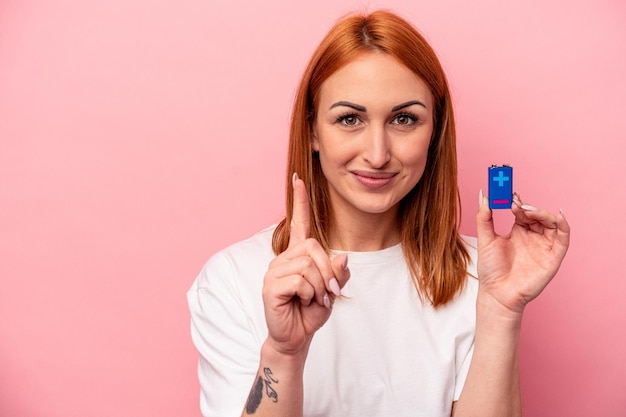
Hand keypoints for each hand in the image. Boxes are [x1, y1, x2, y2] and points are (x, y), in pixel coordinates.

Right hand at [262, 173, 349, 355]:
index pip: (298, 222)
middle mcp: (284, 258)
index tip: (298, 179)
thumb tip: (342, 257)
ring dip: (319, 286)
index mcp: (297, 255)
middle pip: (313, 247)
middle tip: (329, 291)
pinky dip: (309, 294)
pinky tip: (302, 301)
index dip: (299, 201)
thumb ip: (338, 273)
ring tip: (315, 299)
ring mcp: (275, 271)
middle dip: (328, 270)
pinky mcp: (270, 286)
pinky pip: (299, 281)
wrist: (296, 337)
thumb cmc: (311, 311)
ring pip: (308, 265)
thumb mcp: (332, 290)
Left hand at [476, 191, 569, 315]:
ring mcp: (544, 246)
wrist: (497, 293)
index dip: (518, 201)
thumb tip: (483, 194)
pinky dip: (564, 225)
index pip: (523, 210)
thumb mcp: (485, 239)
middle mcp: (533, 236)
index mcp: (518, 231)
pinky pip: (563, 238)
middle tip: (516, 204)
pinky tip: (558, 215)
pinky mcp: (553, 257)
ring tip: (528, 211)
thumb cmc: (491, 269)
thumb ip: (484, 217)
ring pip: (551, 223)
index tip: (510, 195)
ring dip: (542, 213)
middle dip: (529, 207)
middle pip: (538, 215)